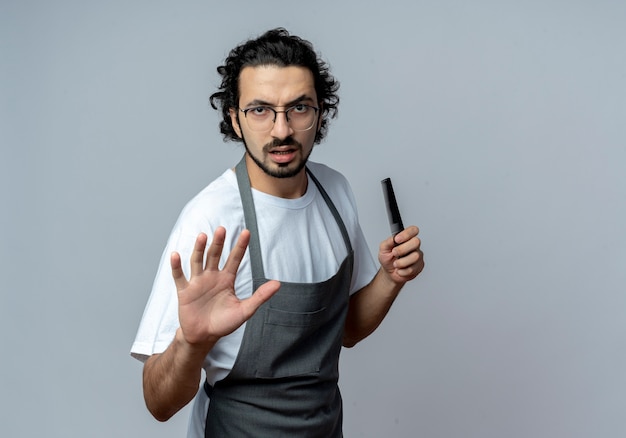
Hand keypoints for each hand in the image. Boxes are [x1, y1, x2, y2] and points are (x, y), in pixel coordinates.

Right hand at [170, 227, 279, 346]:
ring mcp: (197, 282)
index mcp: (227, 279)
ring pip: (198, 261)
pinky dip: (177, 266)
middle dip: (218, 243)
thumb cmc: (224, 323)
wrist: (204, 337)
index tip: (246, 232)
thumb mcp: (245, 310)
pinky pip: (180, 276)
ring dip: (199, 249)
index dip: (240, 246)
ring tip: (203, 236)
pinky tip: (176, 255)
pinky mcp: (185, 291)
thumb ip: (260, 296)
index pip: (234, 259)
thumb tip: (278, 283)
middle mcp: (212, 276)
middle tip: (222, 229)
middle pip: (215, 255)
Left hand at [378, 225, 423, 283]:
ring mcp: (418, 256)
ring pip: (415, 257)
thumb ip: (388, 242)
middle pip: (416, 242)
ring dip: (401, 262)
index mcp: (406, 238)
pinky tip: (400, 270)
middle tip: (394, 253)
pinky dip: (402, 271)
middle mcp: (414, 246)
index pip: (413, 230)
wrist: (389, 272)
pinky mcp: (418, 267)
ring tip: (395, 264)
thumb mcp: (383, 248)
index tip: (397, 239)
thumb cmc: (388, 258)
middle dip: (402, 249)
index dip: (406, 233)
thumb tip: (393, 238)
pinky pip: (413, 269)